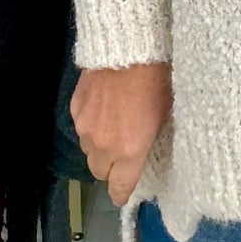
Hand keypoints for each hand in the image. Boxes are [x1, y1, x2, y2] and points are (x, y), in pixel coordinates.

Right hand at [71, 61, 172, 206]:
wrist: (128, 47)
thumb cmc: (157, 79)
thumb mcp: (166, 114)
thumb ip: (152, 140)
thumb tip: (147, 150)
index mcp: (130, 151)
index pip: (119, 187)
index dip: (121, 193)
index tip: (122, 194)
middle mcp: (103, 145)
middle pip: (99, 172)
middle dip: (110, 168)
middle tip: (122, 155)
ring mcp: (85, 127)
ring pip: (88, 150)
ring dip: (99, 146)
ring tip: (113, 128)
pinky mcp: (74, 108)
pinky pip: (80, 128)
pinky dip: (90, 125)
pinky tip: (103, 109)